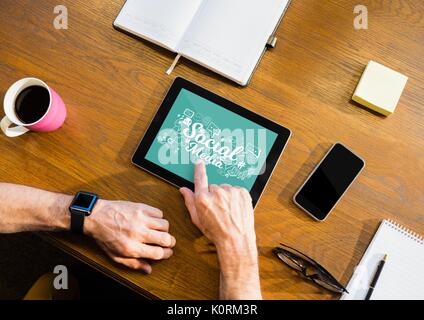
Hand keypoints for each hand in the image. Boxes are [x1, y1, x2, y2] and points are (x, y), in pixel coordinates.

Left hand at [84, 200, 175, 273]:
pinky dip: (158, 218)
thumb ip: (133, 264)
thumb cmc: (104, 237)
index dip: (166, 254)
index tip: (167, 252)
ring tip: (158, 231)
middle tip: (168, 242)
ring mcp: (140, 219)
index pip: (157, 253)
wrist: (95, 217)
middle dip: (170, 242)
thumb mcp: (115, 256)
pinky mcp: (140, 207)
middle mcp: (137, 233)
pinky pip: (159, 213)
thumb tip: (148, 269)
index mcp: (131, 247)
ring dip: (164, 230)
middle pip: (166, 239)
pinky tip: (152, 221)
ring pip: (165, 225)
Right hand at [179, 161, 260, 298]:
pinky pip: (236, 190)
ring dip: (226, 197)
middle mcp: (216, 192)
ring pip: (225, 189)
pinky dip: (235, 198)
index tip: (199, 162)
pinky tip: (235, 209)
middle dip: (214, 195)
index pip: (200, 178)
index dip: (199, 169)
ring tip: (228, 211)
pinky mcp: (242, 192)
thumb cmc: (216, 232)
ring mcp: (231, 191)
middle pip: (213, 187)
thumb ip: (190, 202)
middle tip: (218, 209)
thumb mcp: (198, 219)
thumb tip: (184, 190)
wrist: (236, 240)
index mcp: (203, 199)